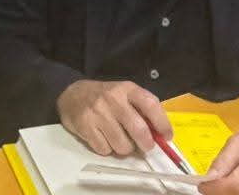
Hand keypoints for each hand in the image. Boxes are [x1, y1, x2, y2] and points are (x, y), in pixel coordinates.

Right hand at [56, 79, 171, 157]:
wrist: (71, 94)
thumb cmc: (105, 97)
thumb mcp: (124, 94)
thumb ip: (142, 109)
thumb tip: (160, 133)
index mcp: (127, 89)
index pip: (150, 105)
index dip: (162, 123)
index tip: (167, 137)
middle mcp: (113, 99)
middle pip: (139, 130)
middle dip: (146, 144)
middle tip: (145, 146)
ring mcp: (98, 113)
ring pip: (122, 145)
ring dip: (124, 148)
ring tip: (119, 139)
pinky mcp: (85, 126)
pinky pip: (105, 150)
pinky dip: (107, 149)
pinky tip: (103, 138)